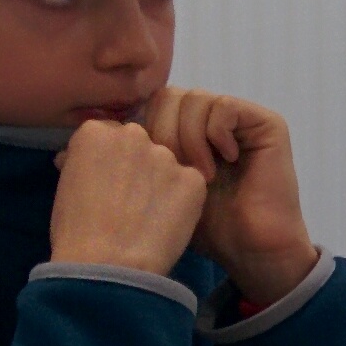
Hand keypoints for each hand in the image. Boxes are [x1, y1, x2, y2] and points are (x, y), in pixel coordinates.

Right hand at [51, 119, 207, 275]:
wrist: (109, 265)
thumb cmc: (76, 232)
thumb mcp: (65, 187)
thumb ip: (81, 162)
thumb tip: (79, 158)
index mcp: (95, 132)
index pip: (108, 135)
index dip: (108, 162)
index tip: (105, 185)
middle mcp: (133, 134)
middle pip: (139, 145)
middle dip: (136, 166)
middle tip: (128, 201)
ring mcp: (166, 156)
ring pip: (166, 164)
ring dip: (160, 183)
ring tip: (148, 217)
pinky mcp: (193, 179)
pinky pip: (189, 185)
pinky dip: (183, 201)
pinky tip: (168, 223)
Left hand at [141, 88, 318, 307]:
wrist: (250, 249)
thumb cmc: (205, 229)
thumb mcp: (157, 192)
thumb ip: (133, 163)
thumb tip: (79, 146)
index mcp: (187, 130)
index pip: (152, 105)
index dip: (145, 132)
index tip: (151, 172)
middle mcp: (212, 119)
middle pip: (169, 96)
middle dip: (165, 133)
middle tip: (175, 171)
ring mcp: (240, 120)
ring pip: (195, 98)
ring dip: (191, 138)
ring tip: (202, 174)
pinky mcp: (265, 123)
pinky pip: (224, 106)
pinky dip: (217, 134)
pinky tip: (225, 161)